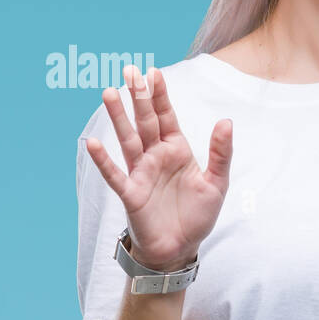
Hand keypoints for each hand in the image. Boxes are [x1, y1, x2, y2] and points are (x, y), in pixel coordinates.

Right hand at [84, 64, 232, 271]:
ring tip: (109, 93)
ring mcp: (140, 173)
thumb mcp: (217, 184)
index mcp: (176, 149)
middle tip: (129, 70)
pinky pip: (115, 174)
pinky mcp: (130, 193)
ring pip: (128, 139)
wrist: (180, 249)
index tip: (153, 71)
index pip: (166, 116)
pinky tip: (92, 143)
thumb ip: (221, 153)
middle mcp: (155, 156)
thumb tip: (226, 121)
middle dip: (138, 96)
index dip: (160, 95)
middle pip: (145, 121)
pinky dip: (103, 160)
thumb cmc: (197, 216)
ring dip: (119, 117)